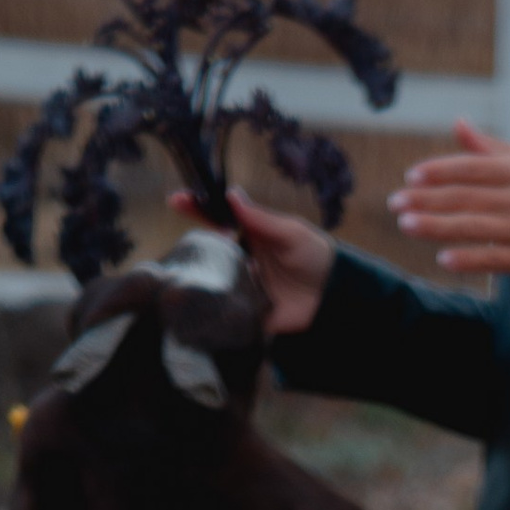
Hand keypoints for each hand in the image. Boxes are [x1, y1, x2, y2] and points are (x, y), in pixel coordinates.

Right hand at [172, 188, 332, 335]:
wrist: (334, 297)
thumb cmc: (315, 256)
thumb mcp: (290, 233)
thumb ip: (261, 219)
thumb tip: (232, 195)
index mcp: (249, 234)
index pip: (217, 218)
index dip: (195, 208)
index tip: (174, 201)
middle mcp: (240, 258)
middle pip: (210, 249)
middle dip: (195, 246)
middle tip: (193, 243)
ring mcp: (241, 286)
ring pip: (213, 280)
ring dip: (201, 277)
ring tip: (188, 272)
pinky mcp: (247, 314)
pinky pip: (227, 312)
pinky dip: (214, 309)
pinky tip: (199, 306)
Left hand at [388, 120, 509, 278]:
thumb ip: (485, 147)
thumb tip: (457, 122)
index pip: (473, 169)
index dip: (441, 171)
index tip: (412, 176)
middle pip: (468, 198)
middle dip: (429, 200)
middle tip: (396, 202)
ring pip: (475, 228)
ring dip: (438, 227)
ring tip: (407, 224)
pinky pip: (493, 259)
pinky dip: (468, 260)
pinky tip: (442, 259)